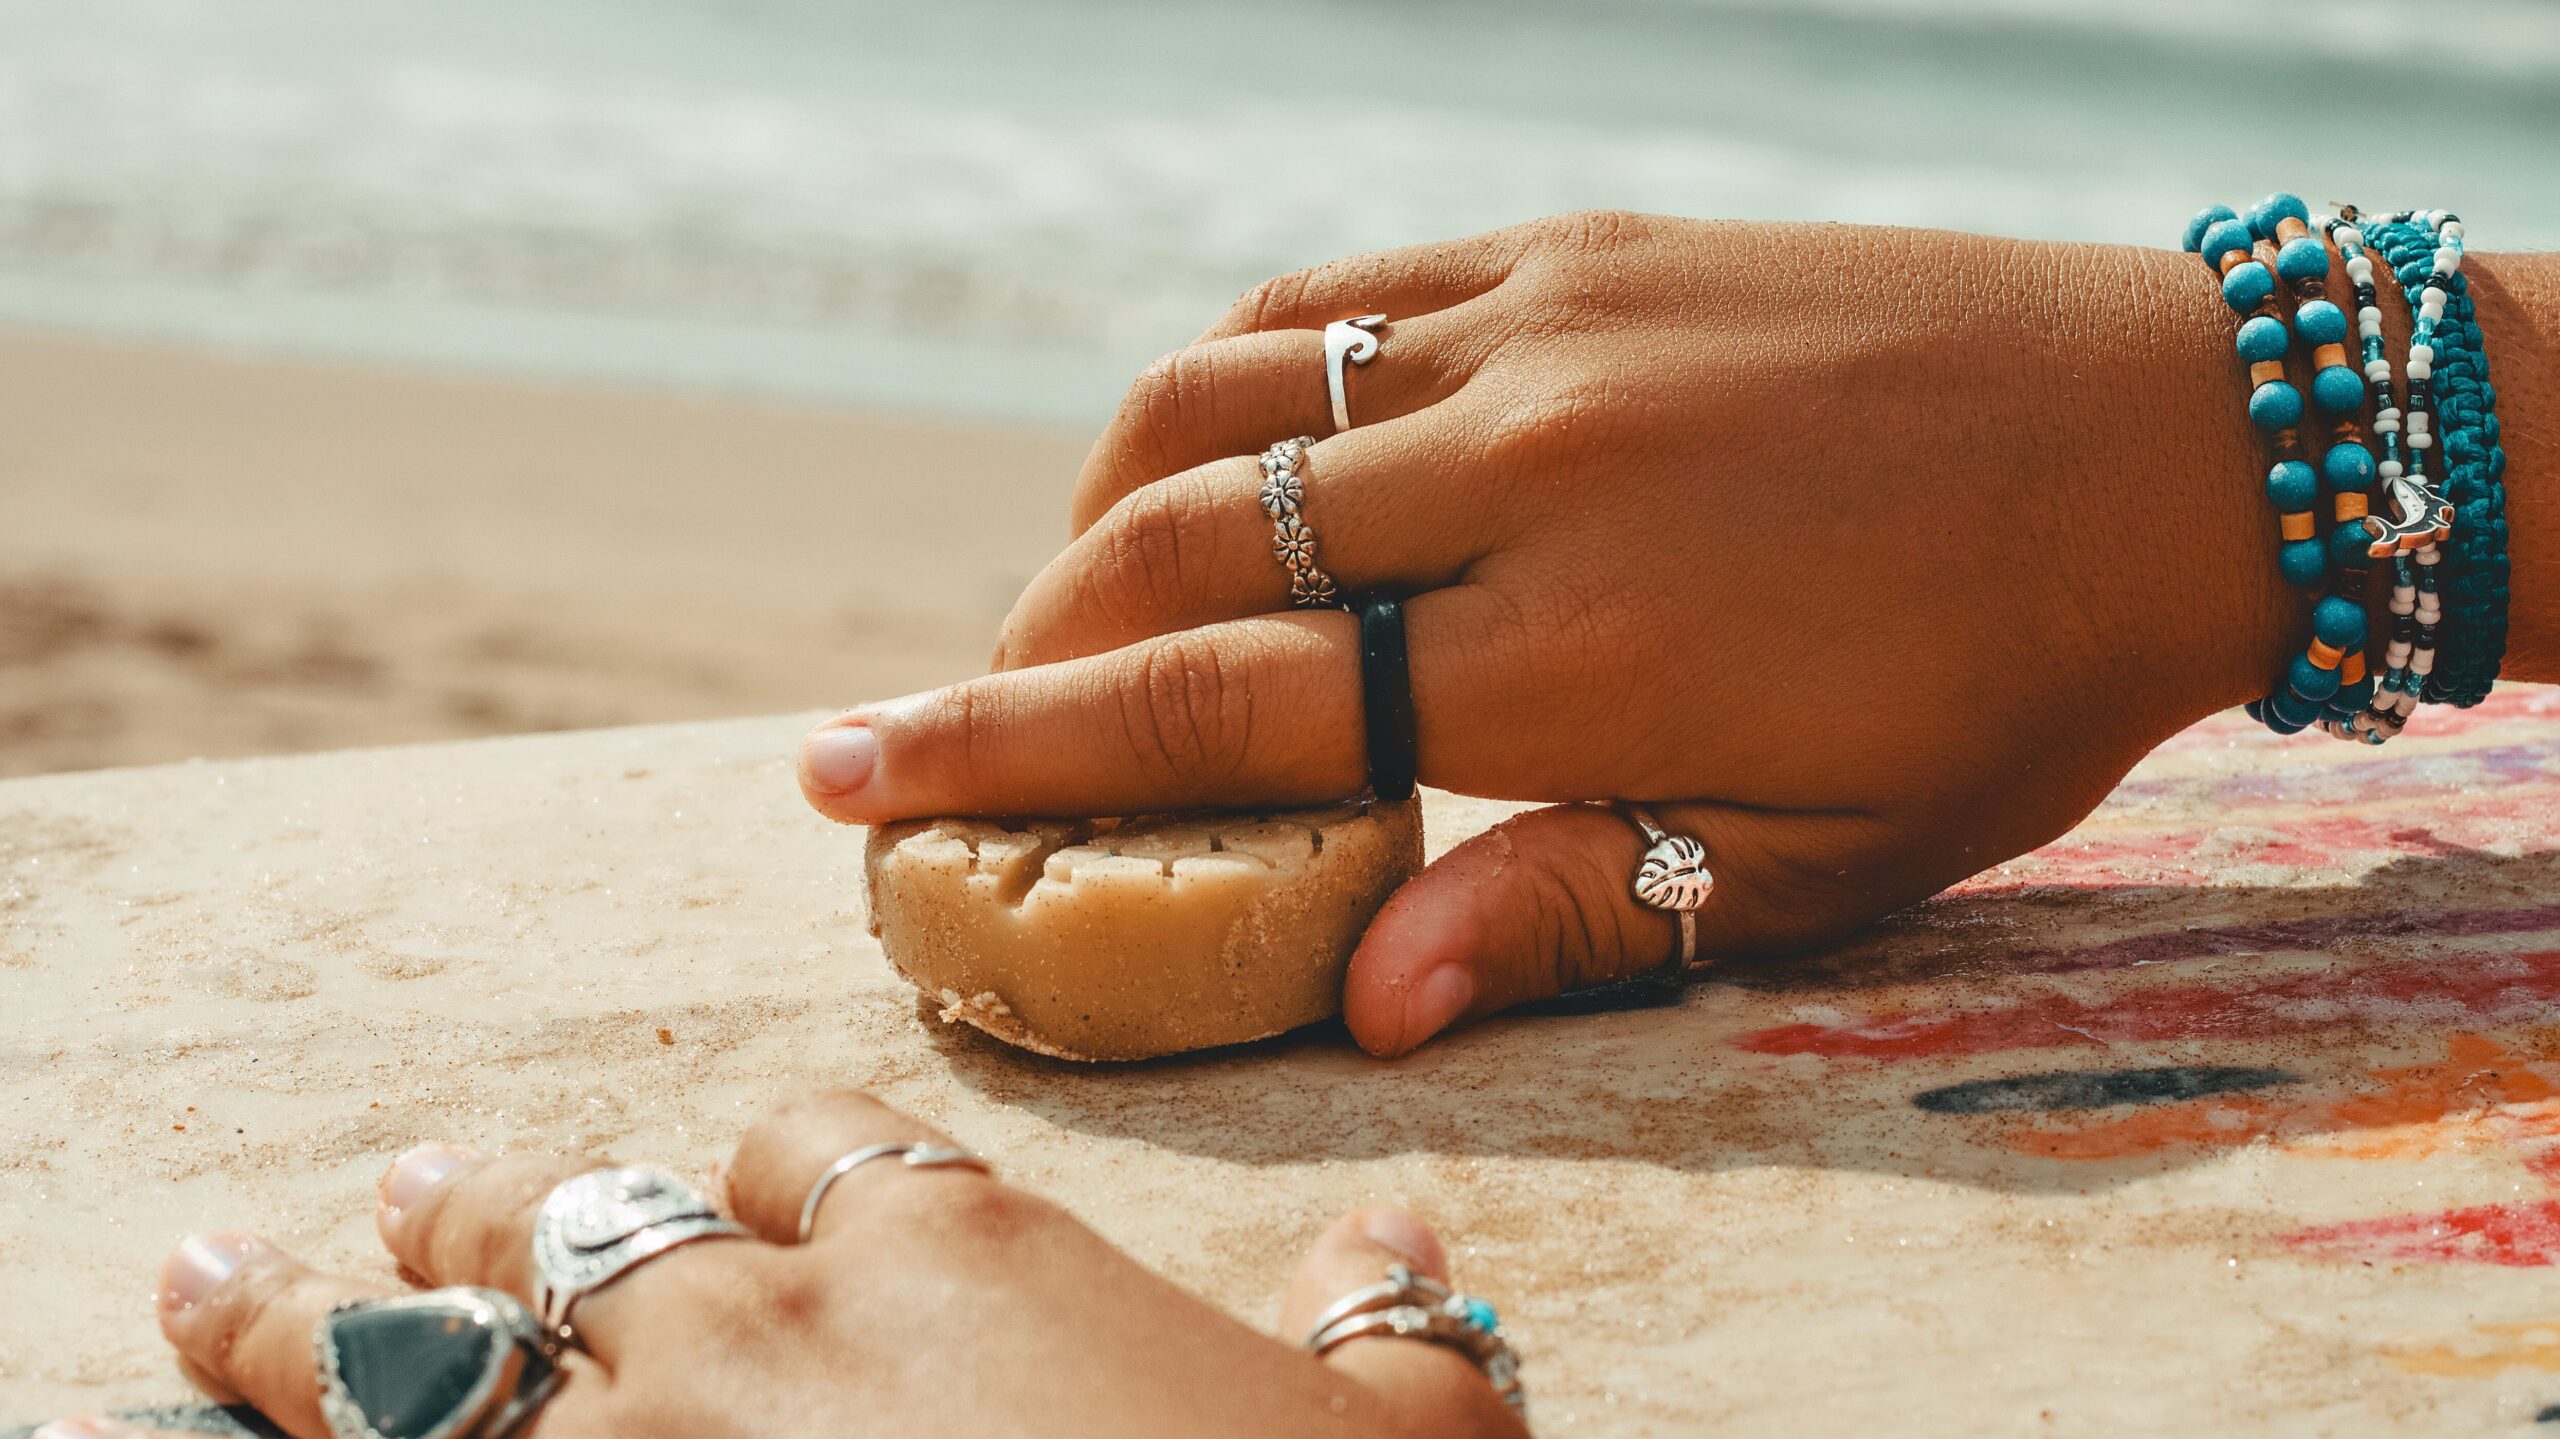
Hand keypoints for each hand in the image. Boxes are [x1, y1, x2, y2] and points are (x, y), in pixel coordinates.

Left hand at [81, 1092, 1521, 1438]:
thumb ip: (1392, 1326)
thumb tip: (1402, 1234)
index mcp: (957, 1255)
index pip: (823, 1150)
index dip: (773, 1167)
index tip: (747, 1193)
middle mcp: (766, 1324)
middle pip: (591, 1221)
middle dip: (494, 1203)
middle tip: (414, 1184)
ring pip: (428, 1342)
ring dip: (317, 1307)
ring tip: (223, 1277)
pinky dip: (288, 1432)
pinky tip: (214, 1403)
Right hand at [797, 211, 2303, 1053]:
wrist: (2184, 435)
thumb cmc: (2008, 684)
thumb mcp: (1822, 859)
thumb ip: (1576, 911)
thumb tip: (1371, 1001)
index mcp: (1570, 649)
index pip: (1220, 709)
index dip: (1006, 749)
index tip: (847, 773)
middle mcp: (1519, 462)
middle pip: (1173, 544)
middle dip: (1010, 638)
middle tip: (934, 713)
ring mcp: (1537, 322)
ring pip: (1217, 388)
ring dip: (1097, 500)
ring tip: (1066, 599)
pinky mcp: (1572, 241)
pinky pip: (1329, 289)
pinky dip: (1224, 375)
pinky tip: (1207, 453)